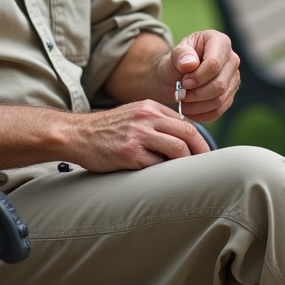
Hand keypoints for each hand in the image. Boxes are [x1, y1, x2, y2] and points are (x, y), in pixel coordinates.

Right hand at [70, 100, 210, 171]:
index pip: (185, 122)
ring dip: (186, 163)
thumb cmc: (107, 129)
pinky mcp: (129, 153)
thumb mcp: (133, 114)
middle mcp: (146, 117)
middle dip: (201, 151)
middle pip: (187, 132)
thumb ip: (156, 121)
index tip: (204, 153)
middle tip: (207, 165)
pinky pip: (157, 165)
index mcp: (150, 107)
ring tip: (187, 173)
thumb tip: (183, 138)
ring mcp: (138, 135)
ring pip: (177, 148)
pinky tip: (163, 177)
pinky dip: (164, 172)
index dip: (199, 139)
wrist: (77, 134)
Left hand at [160, 30, 240, 123]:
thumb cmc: (176, 61)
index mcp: (219, 41)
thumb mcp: (173, 54)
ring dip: (197, 105)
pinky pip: (219, 110)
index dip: (197, 77)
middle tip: (180, 95)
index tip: (183, 82)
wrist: (176, 74)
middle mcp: (232, 59)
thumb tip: (190, 64)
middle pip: (219, 85)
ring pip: (220, 99)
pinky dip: (201, 114)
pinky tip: (189, 110)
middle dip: (197, 94)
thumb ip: (180, 56)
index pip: (214, 64)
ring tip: (182, 102)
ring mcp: (233, 77)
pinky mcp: (230, 93)